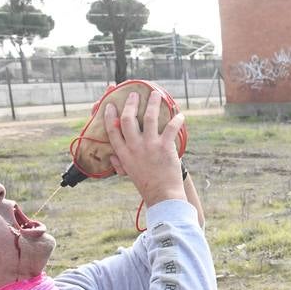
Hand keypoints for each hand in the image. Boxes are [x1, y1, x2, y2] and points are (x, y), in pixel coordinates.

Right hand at [103, 91, 185, 207]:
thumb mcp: (129, 174)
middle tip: (134, 94)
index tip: (111, 105)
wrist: (163, 195)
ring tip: (156, 94)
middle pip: (128, 119)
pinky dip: (177, 120)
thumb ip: (120, 164)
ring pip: (149, 117)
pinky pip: (170, 128)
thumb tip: (111, 157)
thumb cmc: (147, 185)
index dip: (110, 116)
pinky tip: (180, 115)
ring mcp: (150, 146)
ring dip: (153, 104)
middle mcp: (134, 147)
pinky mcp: (165, 147)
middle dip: (131, 104)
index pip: (112, 130)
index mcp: (123, 154)